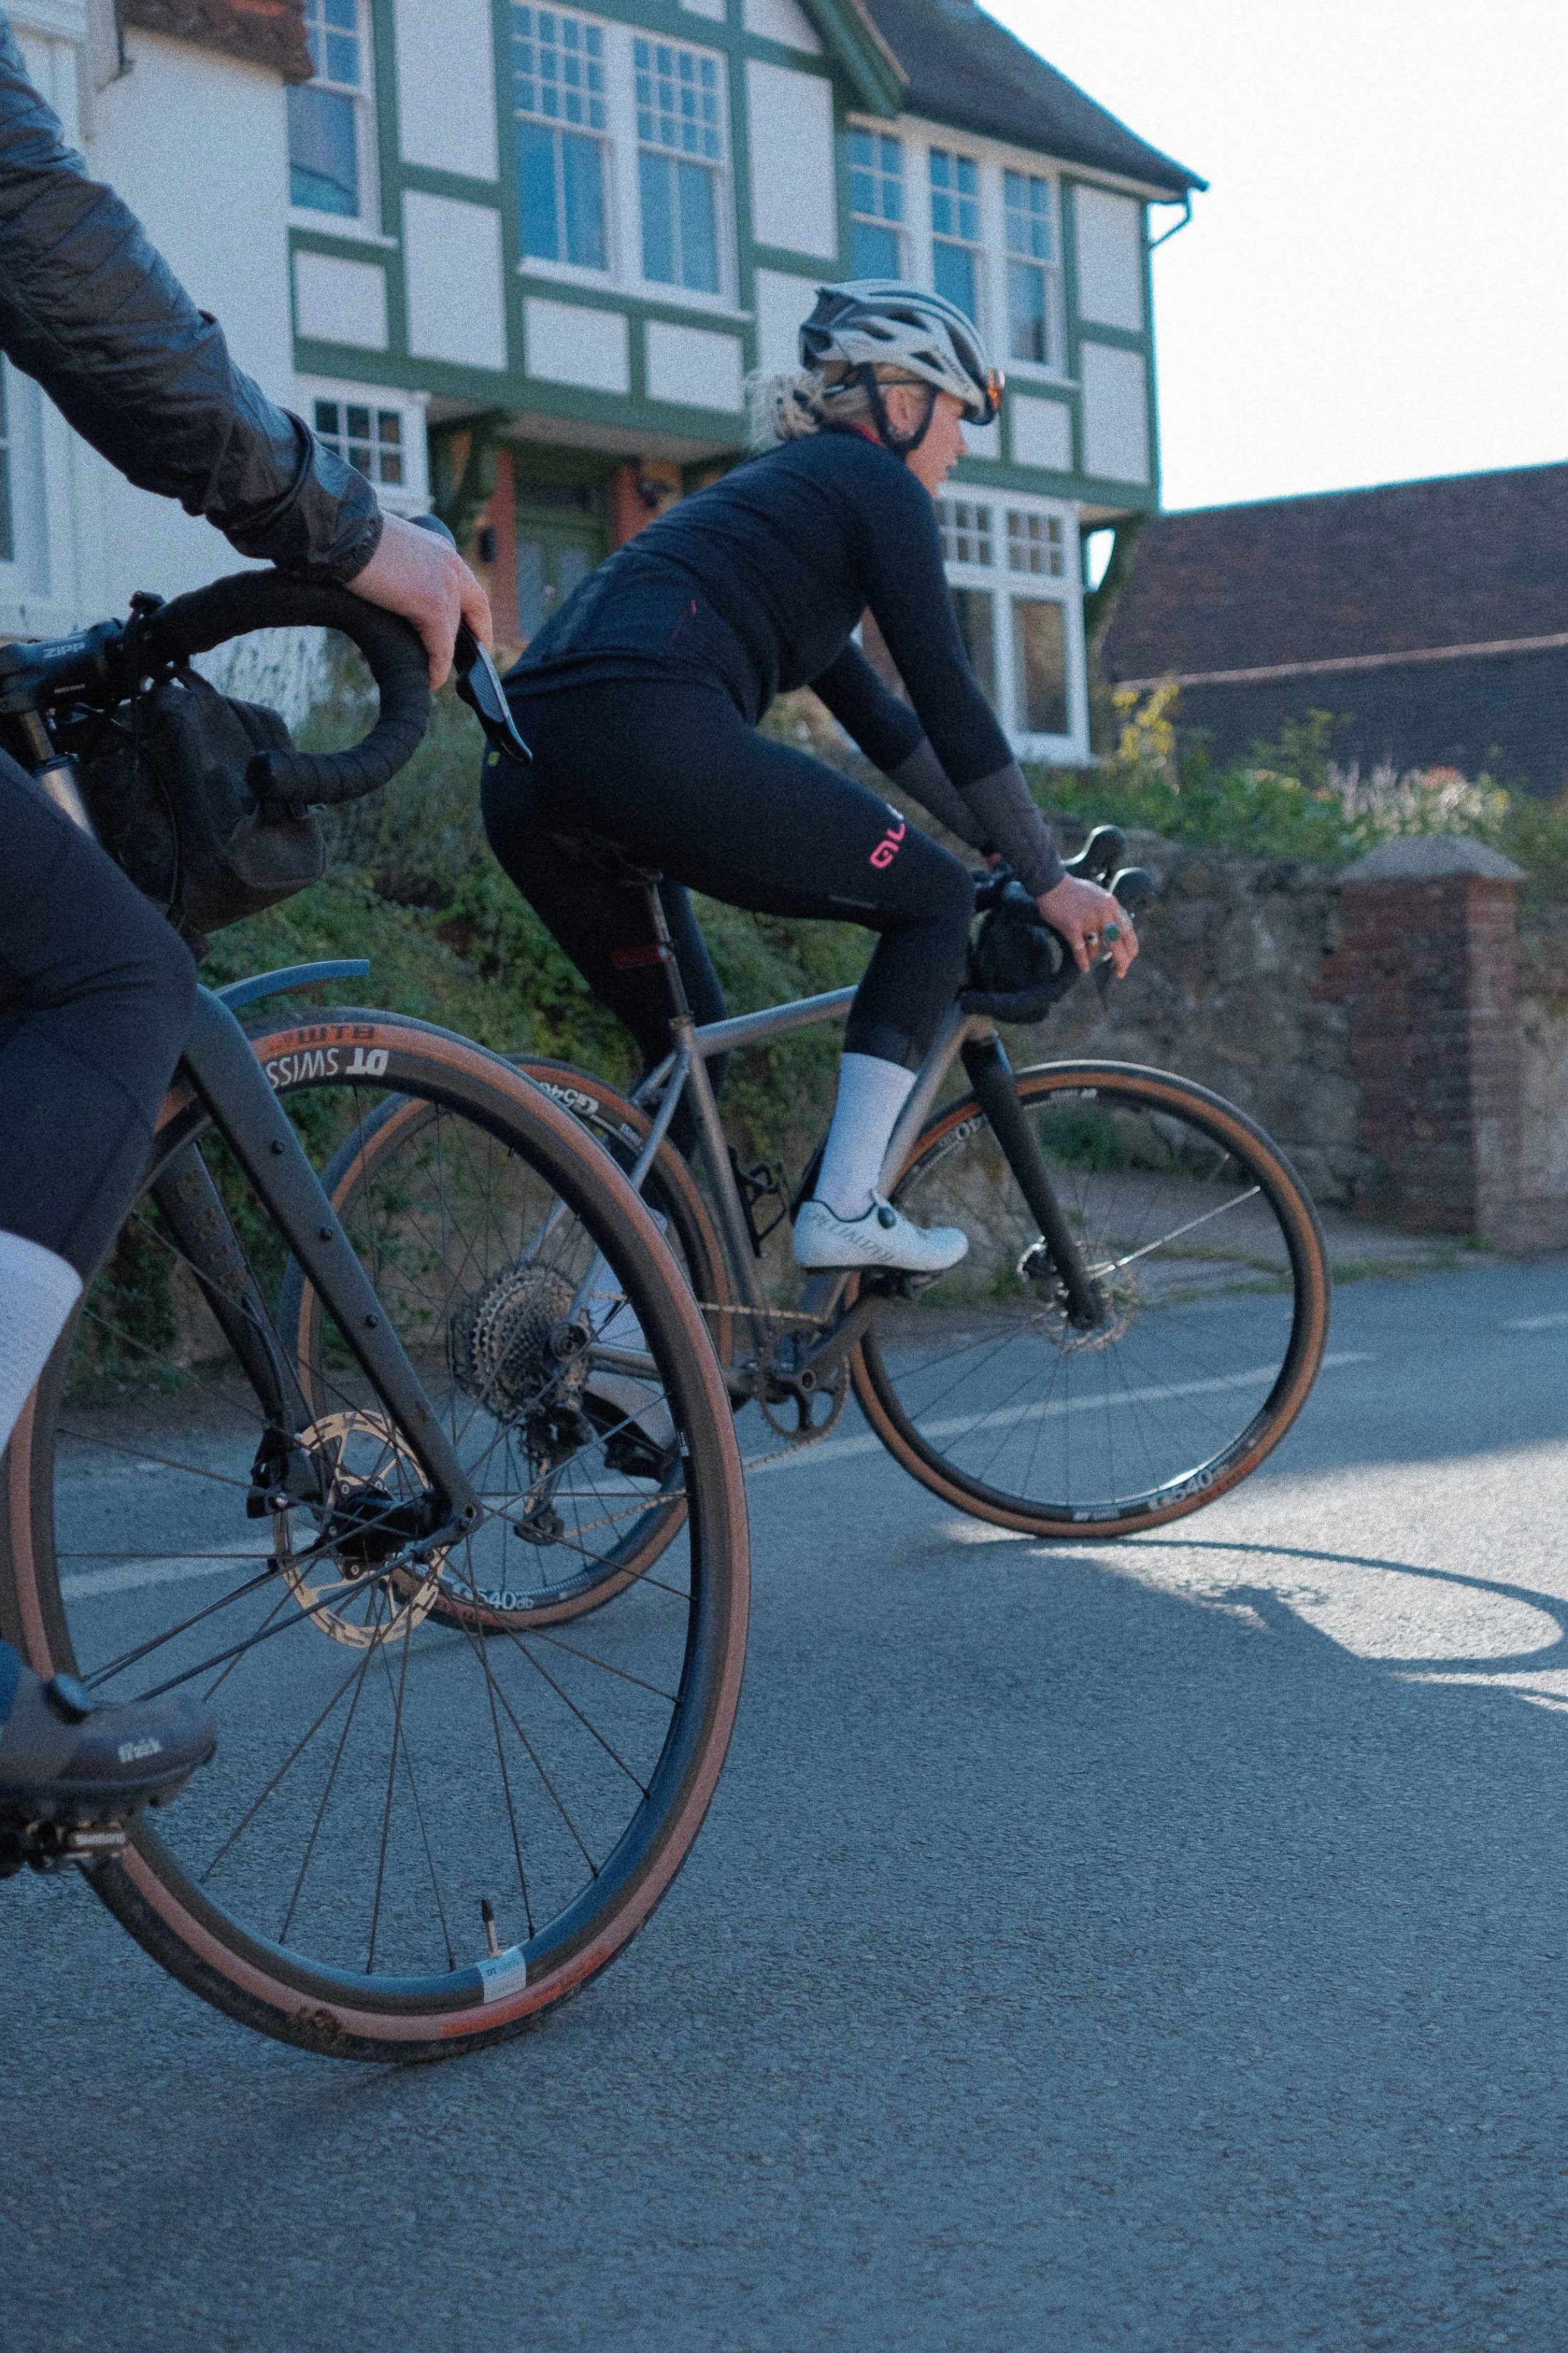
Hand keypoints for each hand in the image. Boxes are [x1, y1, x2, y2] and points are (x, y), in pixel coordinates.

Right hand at [345, 512, 492, 688]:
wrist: (341, 532)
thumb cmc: (351, 540)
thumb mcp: (390, 553)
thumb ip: (405, 573)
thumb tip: (397, 598)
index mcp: (441, 550)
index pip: (471, 590)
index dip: (477, 619)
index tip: (477, 638)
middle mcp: (450, 565)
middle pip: (470, 613)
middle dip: (464, 642)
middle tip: (452, 662)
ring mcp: (444, 584)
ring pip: (451, 633)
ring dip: (439, 658)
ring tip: (428, 675)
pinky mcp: (431, 603)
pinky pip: (441, 647)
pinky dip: (436, 667)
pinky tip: (430, 680)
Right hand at [1036, 873, 1137, 979]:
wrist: (1051, 883)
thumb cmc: (1073, 890)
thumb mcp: (1098, 895)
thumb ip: (1109, 911)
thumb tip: (1117, 932)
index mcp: (1111, 904)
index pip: (1128, 930)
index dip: (1131, 947)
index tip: (1131, 958)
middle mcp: (1103, 912)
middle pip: (1118, 944)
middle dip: (1122, 961)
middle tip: (1121, 972)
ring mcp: (1087, 920)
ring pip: (1097, 948)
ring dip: (1093, 954)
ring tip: (1088, 954)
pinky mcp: (1072, 927)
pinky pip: (1080, 950)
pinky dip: (1082, 961)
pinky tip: (1084, 968)